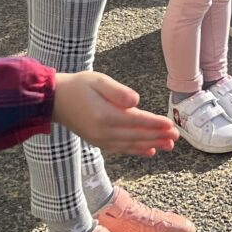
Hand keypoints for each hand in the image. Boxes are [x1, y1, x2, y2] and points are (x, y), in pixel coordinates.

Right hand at [52, 71, 177, 155]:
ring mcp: (100, 139)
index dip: (155, 124)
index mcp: (105, 115)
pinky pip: (122, 149)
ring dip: (151, 145)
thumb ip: (118, 92)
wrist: (55, 100)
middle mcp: (103, 132)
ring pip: (131, 145)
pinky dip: (137, 150)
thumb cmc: (78, 86)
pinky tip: (150, 151)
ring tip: (169, 145)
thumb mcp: (98, 80)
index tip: (171, 125)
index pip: (137, 121)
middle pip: (137, 136)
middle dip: (158, 136)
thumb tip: (136, 101)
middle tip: (176, 137)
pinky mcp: (98, 142)